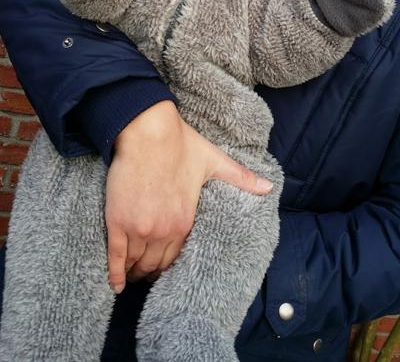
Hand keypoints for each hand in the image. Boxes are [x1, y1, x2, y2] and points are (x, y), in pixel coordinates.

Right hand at [105, 101, 272, 293]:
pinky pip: (116, 256)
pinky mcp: (118, 221)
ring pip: (137, 262)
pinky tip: (116, 284)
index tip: (163, 267)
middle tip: (146, 273)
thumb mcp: (215, 161)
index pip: (176, 256)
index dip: (169, 264)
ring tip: (132, 275)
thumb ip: (241, 177)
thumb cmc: (180, 144)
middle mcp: (163, 230)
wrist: (149, 131)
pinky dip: (115, 273)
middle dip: (151, 271)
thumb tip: (268, 187)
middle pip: (155, 263)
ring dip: (135, 272)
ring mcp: (140, 228)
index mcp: (185, 220)